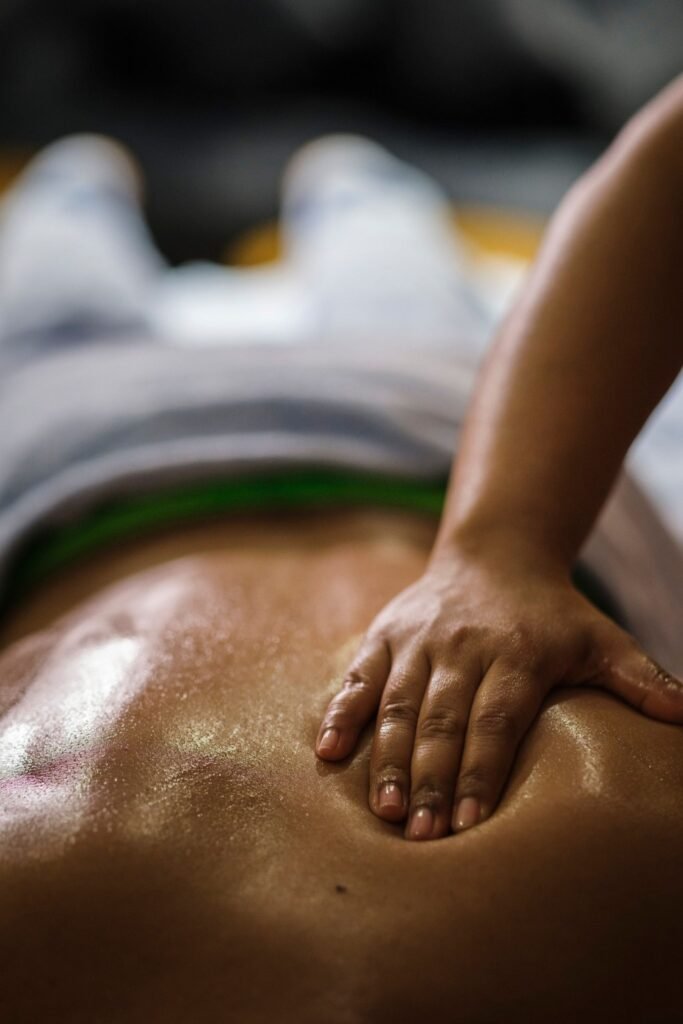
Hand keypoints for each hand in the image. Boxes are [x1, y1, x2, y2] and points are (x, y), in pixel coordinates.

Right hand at [315, 545, 682, 840]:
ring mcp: (419, 639)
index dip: (483, 771)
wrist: (495, 554)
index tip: (472, 825)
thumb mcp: (600, 636)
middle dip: (432, 778)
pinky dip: (342, 711)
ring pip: (397, 702)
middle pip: (443, 718)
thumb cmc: (552, 612)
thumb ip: (638, 676)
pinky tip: (327, 752)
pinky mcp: (386, 633)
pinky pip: (359, 675)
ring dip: (387, 757)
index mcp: (517, 651)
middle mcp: (463, 645)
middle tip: (422, 836)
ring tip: (384, 810)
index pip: (496, 719)